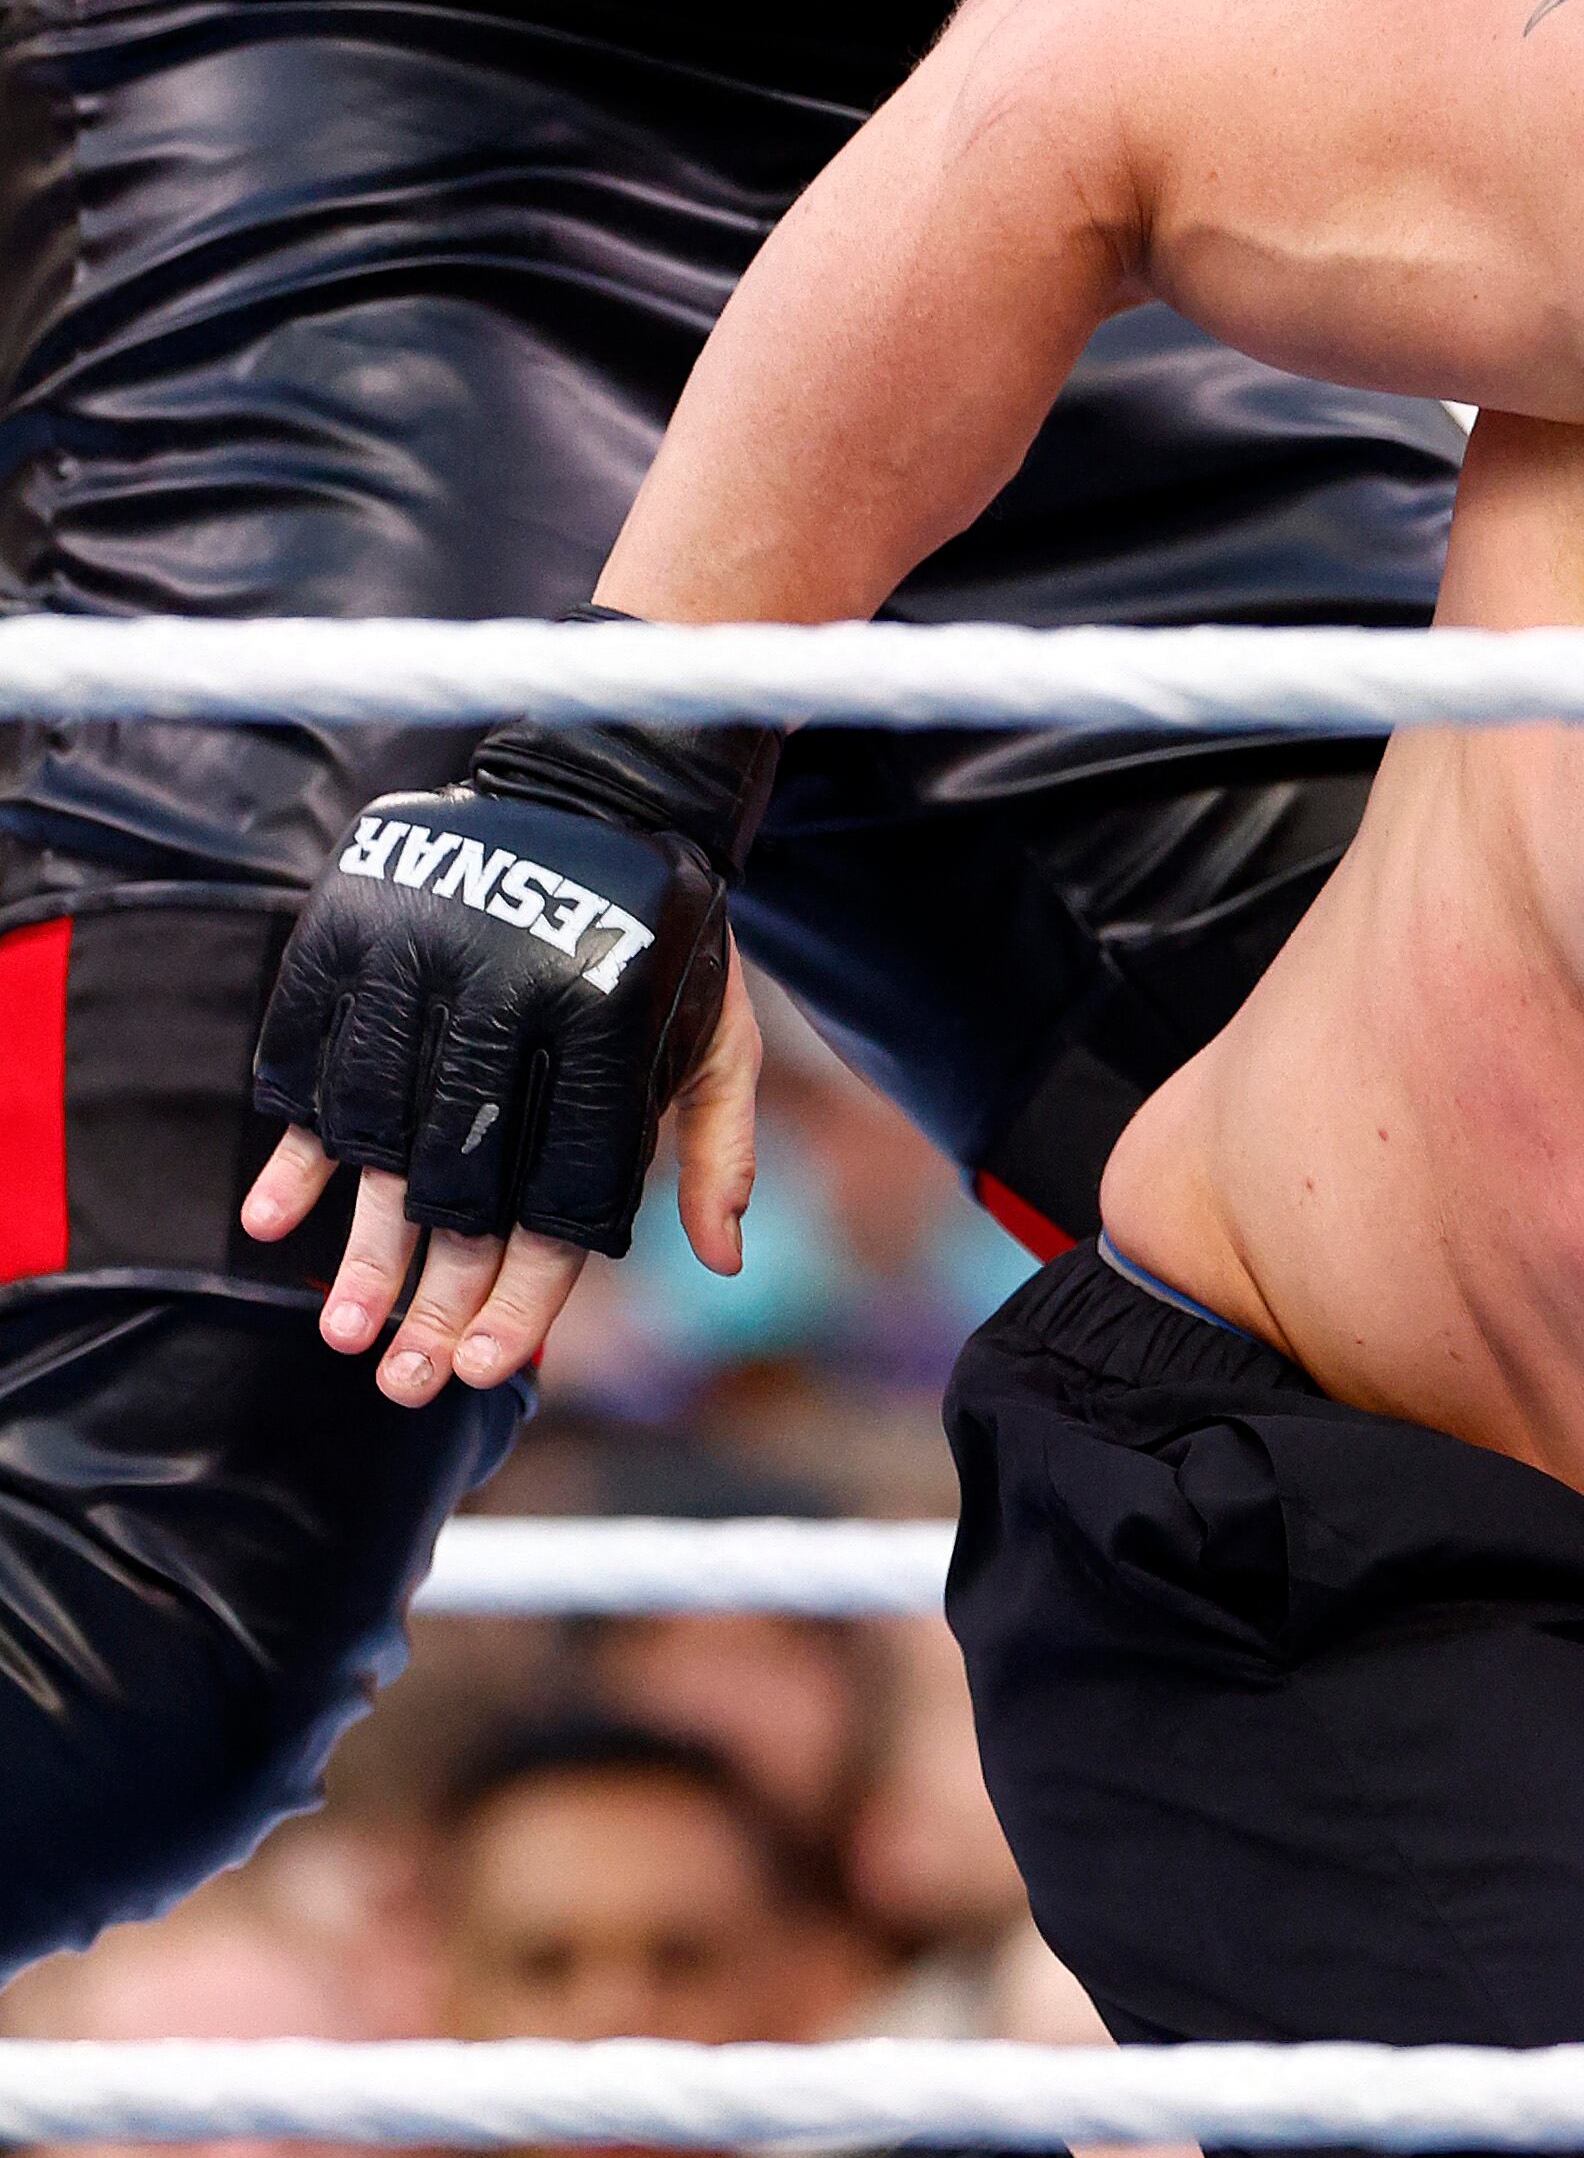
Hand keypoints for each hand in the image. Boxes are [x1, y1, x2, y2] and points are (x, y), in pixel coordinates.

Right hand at [245, 952, 759, 1401]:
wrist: (597, 774)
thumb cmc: (662, 933)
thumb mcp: (719, 1024)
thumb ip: (720, 1140)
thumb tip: (729, 1264)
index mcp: (609, 1017)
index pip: (565, 1184)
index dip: (527, 1288)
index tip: (485, 1368)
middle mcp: (511, 986)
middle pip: (461, 1173)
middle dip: (431, 1290)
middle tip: (401, 1382)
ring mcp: (421, 950)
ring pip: (375, 1125)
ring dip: (356, 1240)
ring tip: (344, 1329)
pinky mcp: (351, 922)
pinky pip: (307, 1050)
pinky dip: (294, 1137)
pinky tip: (279, 1217)